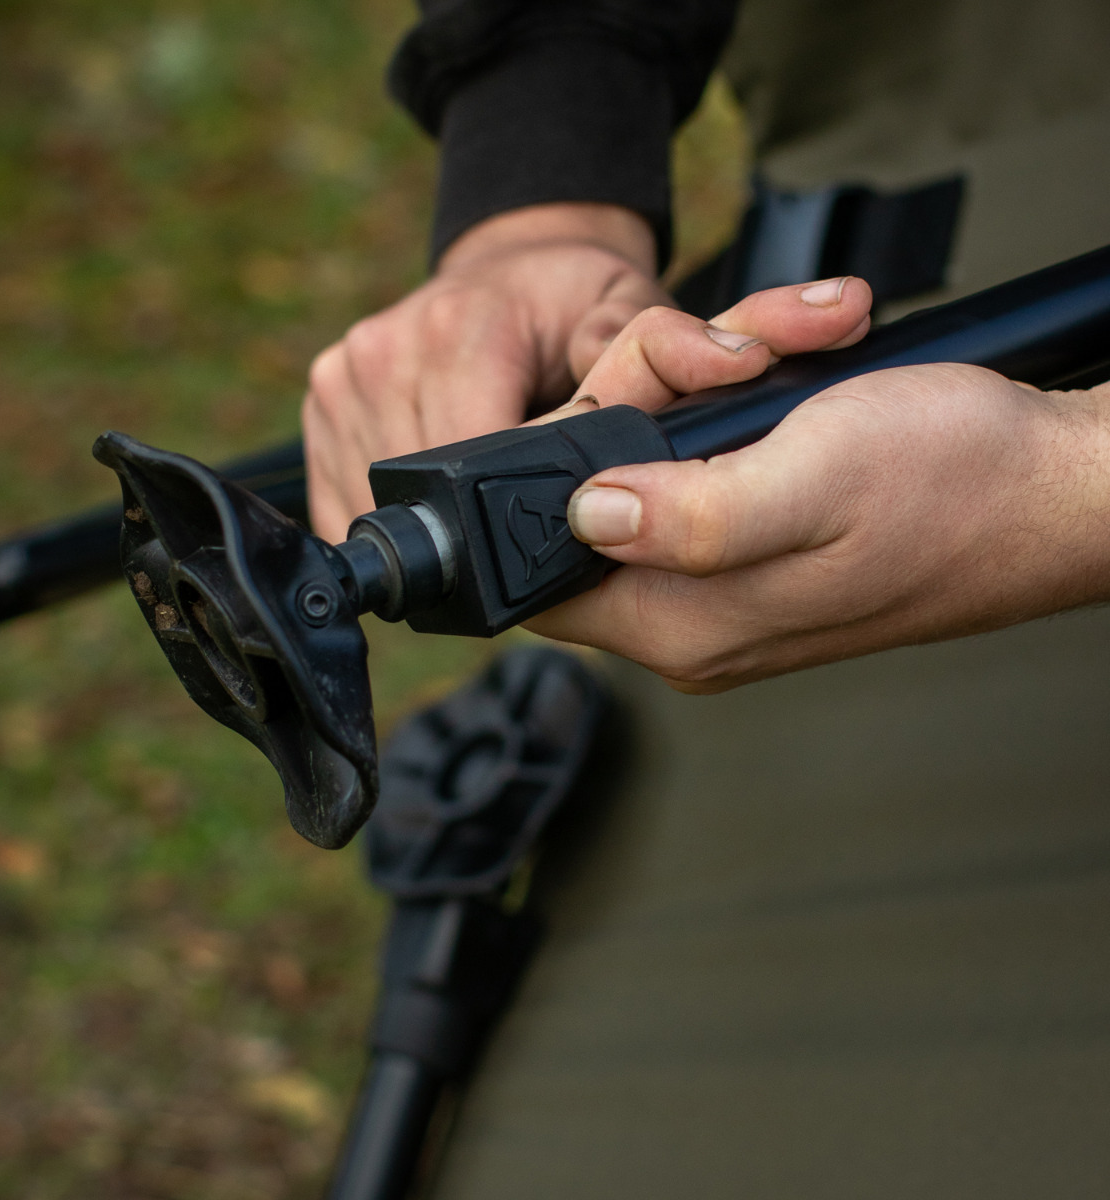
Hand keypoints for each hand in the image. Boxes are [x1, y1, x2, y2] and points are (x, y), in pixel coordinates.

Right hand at [302, 203, 671, 541]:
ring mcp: (343, 381)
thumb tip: (626, 408)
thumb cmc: (568, 299)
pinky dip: (385, 521)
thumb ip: (635, 353)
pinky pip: (339, 499)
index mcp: (456, 333)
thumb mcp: (623, 307)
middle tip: (516, 527)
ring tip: (473, 513)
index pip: (468, 467)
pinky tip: (430, 511)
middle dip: (469, 530)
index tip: (548, 524)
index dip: (509, 513)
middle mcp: (384, 355)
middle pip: (421, 498)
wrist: (510, 264)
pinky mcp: (322, 405)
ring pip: (374, 508)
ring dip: (425, 531)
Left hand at [527, 302, 1109, 692]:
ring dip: (706, 382)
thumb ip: (687, 515)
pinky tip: (802, 362)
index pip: (544, 580)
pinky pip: (705, 464)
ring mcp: (723, 583)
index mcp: (685, 623)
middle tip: (728, 357)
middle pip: (591, 503)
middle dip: (644, 398)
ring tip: (791, 345)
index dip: (543, 490)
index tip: (605, 416)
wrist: (1054, 488)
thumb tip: (586, 515)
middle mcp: (692, 617)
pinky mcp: (758, 546)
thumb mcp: (812, 480)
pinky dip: (741, 401)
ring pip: (650, 466)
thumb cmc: (957, 485)